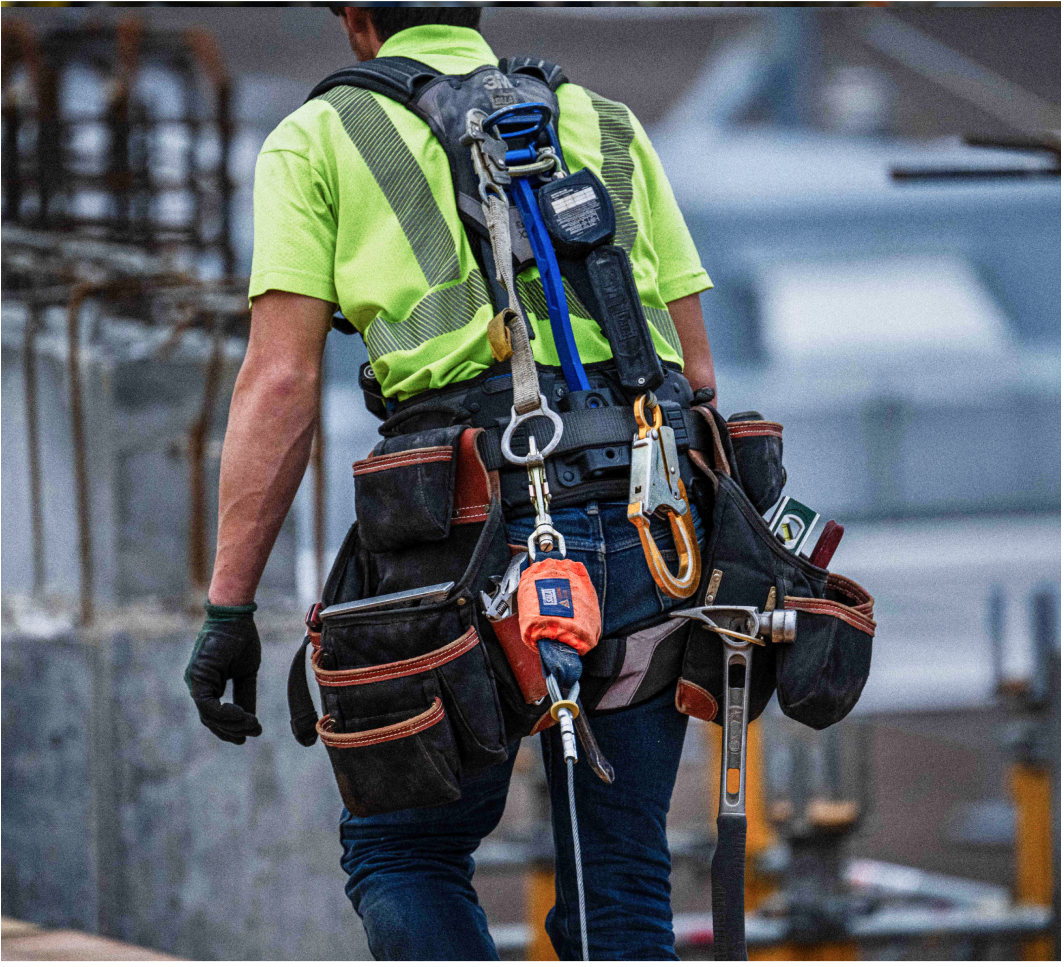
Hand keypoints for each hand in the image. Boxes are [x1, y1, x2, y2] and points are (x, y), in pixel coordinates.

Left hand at [185, 602, 262, 743]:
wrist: (236, 617)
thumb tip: (250, 718)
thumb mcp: (246, 673)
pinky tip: (242, 714)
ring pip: (208, 715)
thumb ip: (245, 694)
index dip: (232, 726)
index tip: (250, 733)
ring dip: (231, 724)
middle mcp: (198, 684)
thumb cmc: (241, 639)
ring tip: (252, 725)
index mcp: (208, 683)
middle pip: (210, 719)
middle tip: (253, 732)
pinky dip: (225, 713)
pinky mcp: (197, 677)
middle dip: (232, 730)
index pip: (215, 714)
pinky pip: (208, 705)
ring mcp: (195, 681)